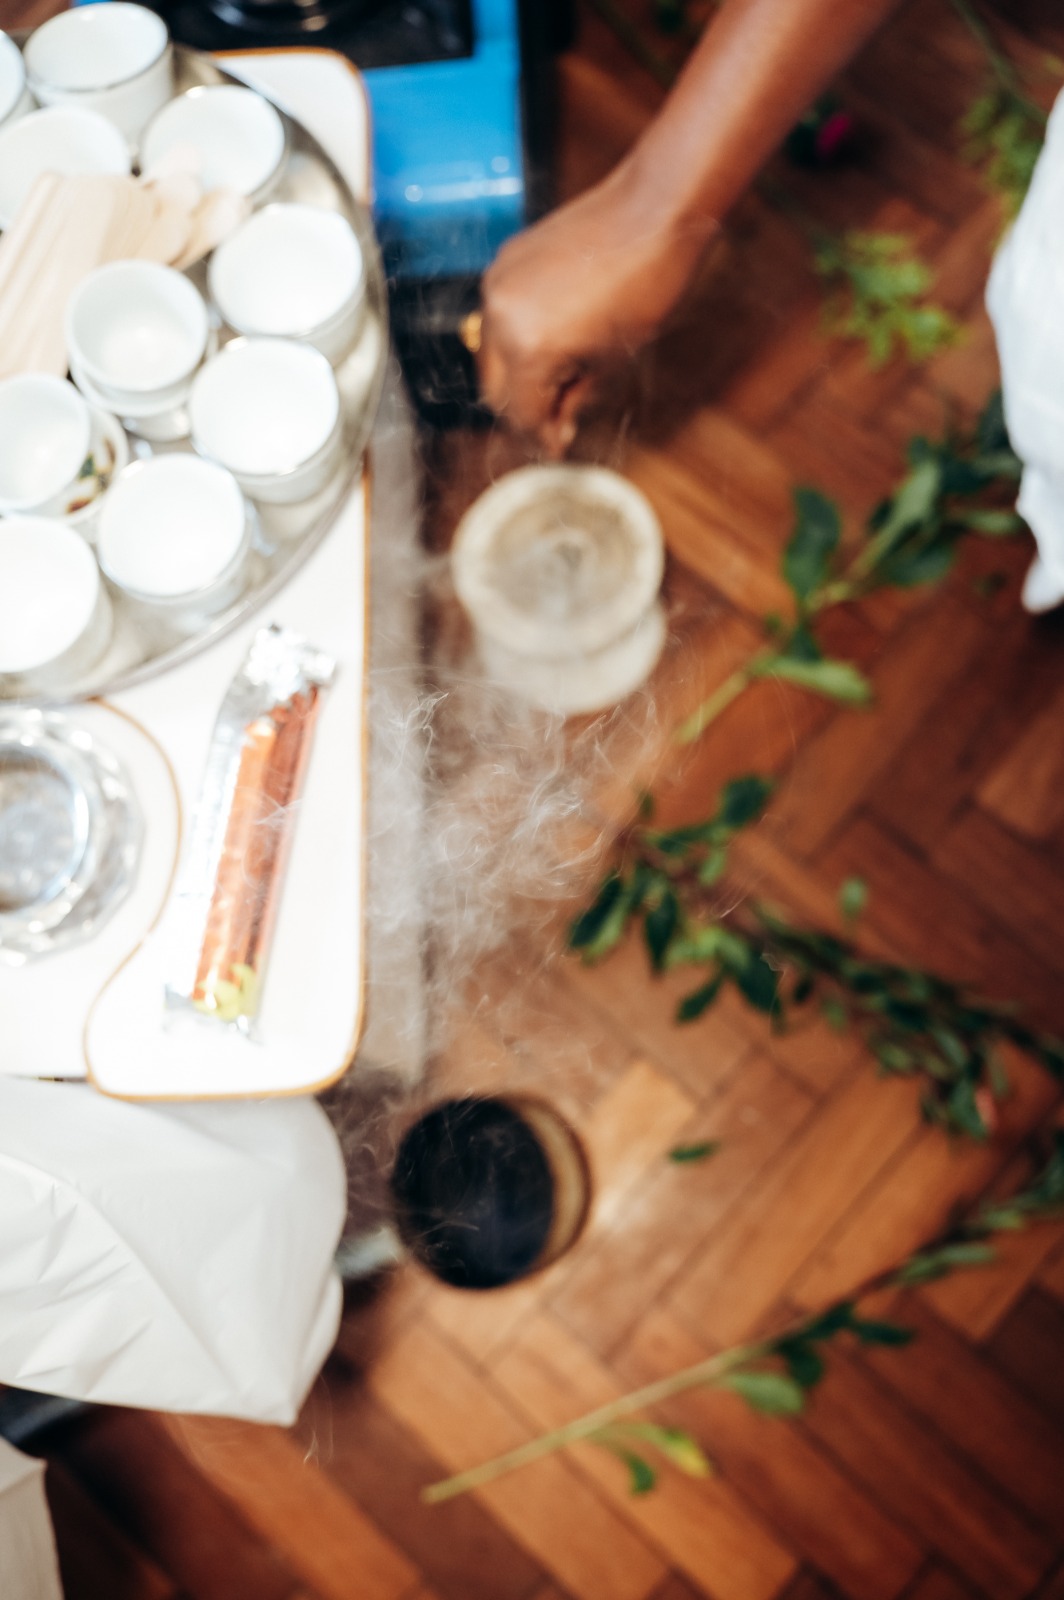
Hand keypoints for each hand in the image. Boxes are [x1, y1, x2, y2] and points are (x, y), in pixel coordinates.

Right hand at [478, 160, 715, 455]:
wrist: (654, 209)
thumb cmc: (646, 285)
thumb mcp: (612, 362)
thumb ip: (574, 399)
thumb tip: (556, 427)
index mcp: (528, 348)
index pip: (523, 413)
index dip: (542, 437)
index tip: (557, 448)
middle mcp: (499, 317)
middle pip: (495, 389)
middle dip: (524, 410)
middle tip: (555, 423)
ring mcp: (497, 284)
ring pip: (491, 354)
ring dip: (518, 375)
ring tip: (558, 383)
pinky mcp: (505, 261)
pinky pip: (500, 316)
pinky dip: (517, 338)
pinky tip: (551, 343)